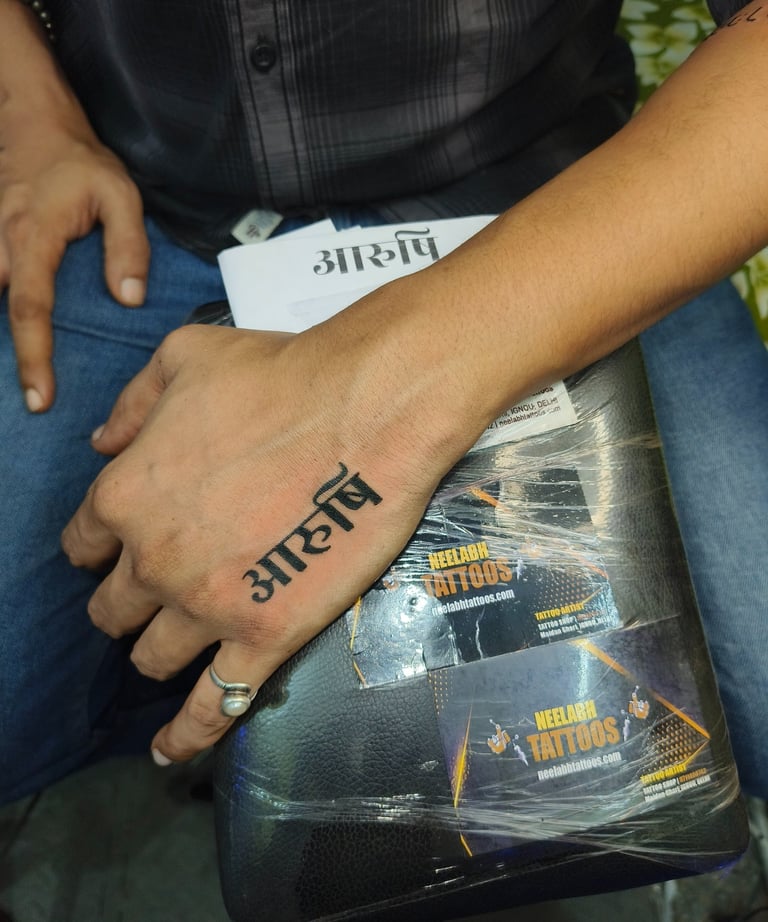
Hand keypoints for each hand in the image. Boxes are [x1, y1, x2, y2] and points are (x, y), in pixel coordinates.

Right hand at [0, 113, 148, 410]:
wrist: (33, 120)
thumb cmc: (80, 161)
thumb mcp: (120, 196)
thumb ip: (128, 247)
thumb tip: (129, 300)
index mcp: (33, 238)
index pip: (29, 309)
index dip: (33, 356)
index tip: (40, 397)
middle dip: (4, 358)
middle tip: (28, 403)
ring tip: (14, 384)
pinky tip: (8, 342)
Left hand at [61, 302, 471, 763]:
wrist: (367, 407)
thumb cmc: (282, 373)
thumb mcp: (186, 356)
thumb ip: (132, 403)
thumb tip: (101, 442)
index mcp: (127, 494)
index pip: (83, 544)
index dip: (99, 549)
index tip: (122, 549)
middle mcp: (154, 559)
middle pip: (113, 610)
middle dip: (128, 603)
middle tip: (161, 590)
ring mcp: (208, 604)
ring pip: (152, 658)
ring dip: (158, 652)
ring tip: (179, 644)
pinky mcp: (265, 634)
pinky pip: (213, 706)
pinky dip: (185, 736)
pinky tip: (168, 752)